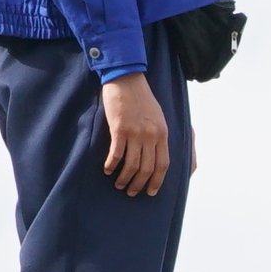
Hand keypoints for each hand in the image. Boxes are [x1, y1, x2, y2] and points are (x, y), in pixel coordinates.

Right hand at [99, 71, 171, 198]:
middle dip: (139, 184)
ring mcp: (135, 133)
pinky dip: (111, 165)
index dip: (157, 181)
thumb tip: (156, 154)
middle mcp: (151, 135)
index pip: (163, 164)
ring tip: (118, 184)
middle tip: (131, 192)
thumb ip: (158, 135)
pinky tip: (107, 169)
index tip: (151, 192)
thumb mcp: (158, 116)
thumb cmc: (141, 97)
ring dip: (124, 178)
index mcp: (162, 133)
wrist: (126, 79)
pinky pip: (116, 154)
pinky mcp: (119, 129)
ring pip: (131, 165)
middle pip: (146, 168)